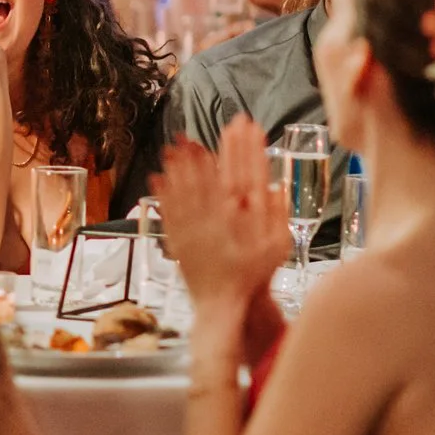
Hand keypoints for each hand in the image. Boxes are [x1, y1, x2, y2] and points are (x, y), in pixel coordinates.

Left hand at [155, 116, 290, 319]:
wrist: (222, 305)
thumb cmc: (252, 278)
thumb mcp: (276, 249)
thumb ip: (277, 217)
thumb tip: (276, 188)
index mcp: (239, 217)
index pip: (239, 173)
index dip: (240, 149)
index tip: (238, 128)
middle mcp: (213, 219)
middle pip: (206, 178)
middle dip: (200, 154)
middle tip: (194, 132)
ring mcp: (192, 229)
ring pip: (184, 191)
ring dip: (178, 168)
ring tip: (172, 147)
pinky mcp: (177, 240)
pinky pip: (168, 211)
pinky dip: (162, 194)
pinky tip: (157, 178)